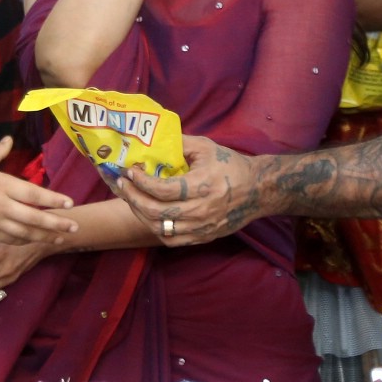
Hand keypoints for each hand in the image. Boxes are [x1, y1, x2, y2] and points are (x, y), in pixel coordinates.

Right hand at [0, 138, 77, 244]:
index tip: (69, 203)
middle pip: (35, 217)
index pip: (34, 194)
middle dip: (57, 223)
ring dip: (45, 235)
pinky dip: (26, 240)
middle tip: (74, 226)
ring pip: (26, 232)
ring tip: (62, 236)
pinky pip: (12, 239)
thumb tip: (8, 140)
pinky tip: (35, 240)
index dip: (53, 200)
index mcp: (1, 185)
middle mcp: (2, 205)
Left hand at [116, 135, 262, 245]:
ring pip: (160, 229)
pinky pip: (171, 240)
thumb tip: (151, 141)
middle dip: (133, 198)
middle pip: (156, 212)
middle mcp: (201, 210)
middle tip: (123, 185)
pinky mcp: (203, 237)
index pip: (163, 190)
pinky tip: (147, 215)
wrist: (258, 190)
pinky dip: (155, 229)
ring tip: (131, 198)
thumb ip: (178, 144)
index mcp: (202, 185)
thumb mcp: (206, 147)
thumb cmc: (230, 165)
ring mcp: (202, 227)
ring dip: (140, 214)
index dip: (141, 182)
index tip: (130, 172)